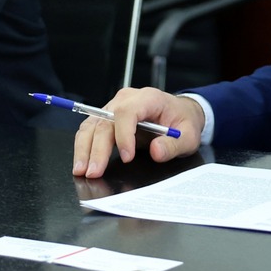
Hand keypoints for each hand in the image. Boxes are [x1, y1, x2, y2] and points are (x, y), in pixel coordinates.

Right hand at [71, 87, 205, 178]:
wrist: (179, 113)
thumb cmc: (182, 121)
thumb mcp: (189, 135)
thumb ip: (174, 144)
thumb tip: (157, 151)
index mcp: (148, 98)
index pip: (127, 112)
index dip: (124, 135)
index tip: (127, 157)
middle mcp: (126, 99)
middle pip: (105, 121)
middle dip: (97, 148)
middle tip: (94, 172)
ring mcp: (114, 107)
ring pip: (91, 125)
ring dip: (84, 148)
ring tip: (81, 170)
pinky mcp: (107, 117)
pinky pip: (90, 129)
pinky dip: (84, 146)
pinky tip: (81, 162)